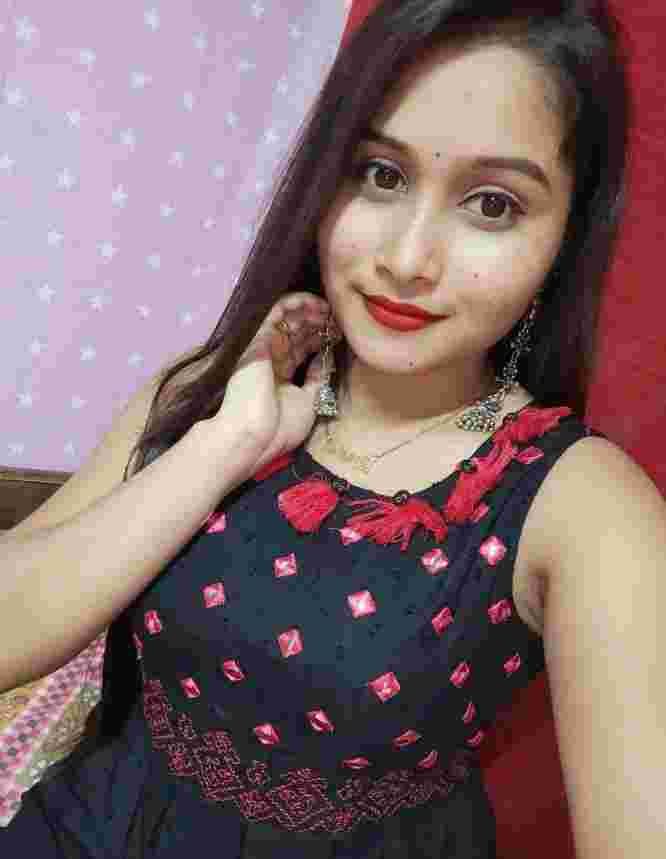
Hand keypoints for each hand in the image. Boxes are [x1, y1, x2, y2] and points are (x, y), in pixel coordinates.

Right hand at [213, 291, 338, 473]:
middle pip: (296, 331)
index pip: (300, 348)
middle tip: (338, 319)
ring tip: (330, 310)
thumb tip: (325, 356)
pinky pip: (277, 311)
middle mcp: (270, 358)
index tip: (340, 335)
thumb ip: (317, 377)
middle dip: (318, 322)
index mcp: (279, 375)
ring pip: (287, 318)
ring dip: (310, 310)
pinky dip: (296, 303)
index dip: (320, 338)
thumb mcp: (309, 402)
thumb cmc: (279, 427)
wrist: (253, 435)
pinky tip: (315, 302)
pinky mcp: (258, 337)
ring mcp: (263, 347)